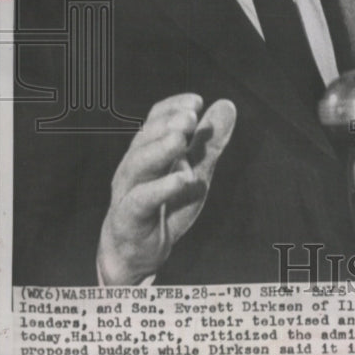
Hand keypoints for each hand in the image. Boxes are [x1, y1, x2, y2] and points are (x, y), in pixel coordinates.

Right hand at [97, 94, 235, 284]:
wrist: (135, 253)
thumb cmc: (165, 206)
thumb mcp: (195, 170)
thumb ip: (209, 141)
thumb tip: (227, 104)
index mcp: (148, 150)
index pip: (155, 120)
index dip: (173, 107)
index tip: (196, 102)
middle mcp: (134, 166)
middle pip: (145, 139)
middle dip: (167, 125)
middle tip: (189, 117)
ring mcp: (127, 191)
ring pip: (138, 164)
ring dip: (159, 149)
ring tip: (180, 139)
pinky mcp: (128, 218)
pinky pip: (141, 200)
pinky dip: (161, 188)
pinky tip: (182, 179)